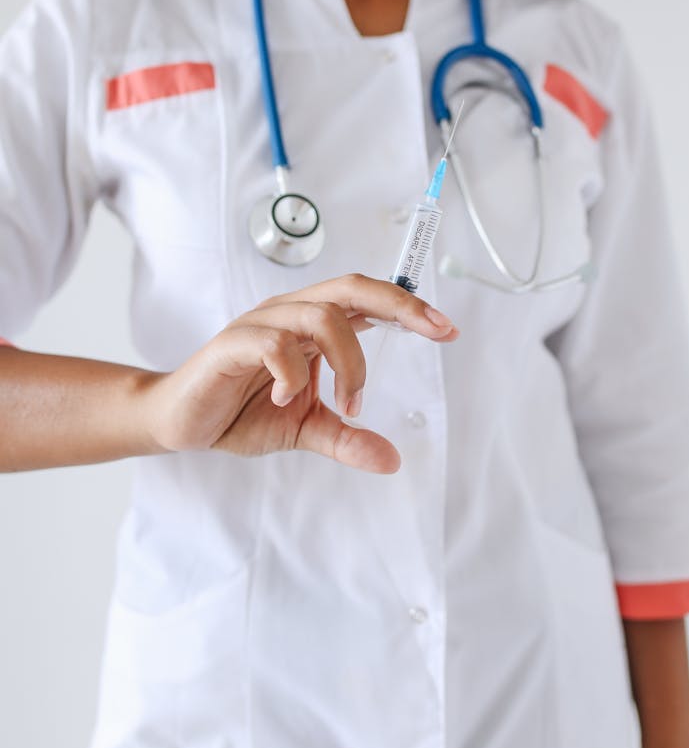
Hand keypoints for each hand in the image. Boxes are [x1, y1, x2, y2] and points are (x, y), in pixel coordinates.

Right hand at [137, 273, 457, 472]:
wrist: (182, 423)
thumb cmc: (241, 412)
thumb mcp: (305, 428)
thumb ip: (346, 438)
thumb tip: (391, 459)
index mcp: (309, 326)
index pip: (365, 300)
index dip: (407, 307)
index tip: (446, 329)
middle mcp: (288, 315)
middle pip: (350, 288)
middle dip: (399, 305)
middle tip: (433, 331)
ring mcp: (259, 326)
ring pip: (319, 315)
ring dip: (348, 361)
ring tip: (347, 403)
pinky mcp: (230, 346)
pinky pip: (271, 343)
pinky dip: (291, 372)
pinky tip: (286, 399)